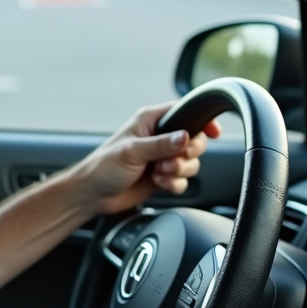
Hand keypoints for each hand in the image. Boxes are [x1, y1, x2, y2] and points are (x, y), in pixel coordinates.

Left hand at [70, 103, 221, 216]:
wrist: (93, 195)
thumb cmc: (103, 166)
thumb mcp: (132, 151)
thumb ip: (160, 145)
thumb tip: (185, 137)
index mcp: (150, 121)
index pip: (185, 112)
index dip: (202, 121)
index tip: (213, 132)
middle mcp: (159, 137)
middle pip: (194, 140)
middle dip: (188, 154)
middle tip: (171, 161)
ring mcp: (162, 158)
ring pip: (191, 162)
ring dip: (179, 171)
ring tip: (159, 173)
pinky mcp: (163, 176)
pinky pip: (183, 180)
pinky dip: (174, 184)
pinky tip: (159, 183)